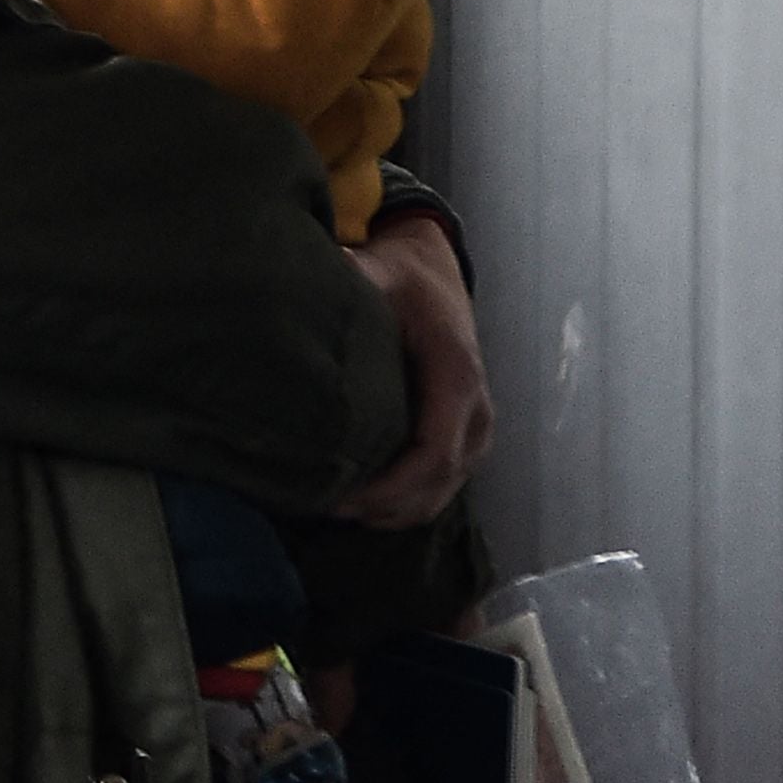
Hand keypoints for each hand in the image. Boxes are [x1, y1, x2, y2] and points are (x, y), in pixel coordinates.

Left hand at [336, 213, 493, 526]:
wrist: (434, 276)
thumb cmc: (401, 278)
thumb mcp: (376, 271)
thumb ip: (348, 279)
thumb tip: (306, 284)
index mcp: (457, 374)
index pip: (433, 453)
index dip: (390, 487)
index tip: (341, 498)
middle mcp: (476, 409)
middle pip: (439, 483)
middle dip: (385, 506)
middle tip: (326, 508)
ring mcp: (476, 428)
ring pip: (443, 492)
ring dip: (394, 511)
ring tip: (338, 508)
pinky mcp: (466, 438)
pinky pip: (442, 486)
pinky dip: (405, 502)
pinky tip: (363, 502)